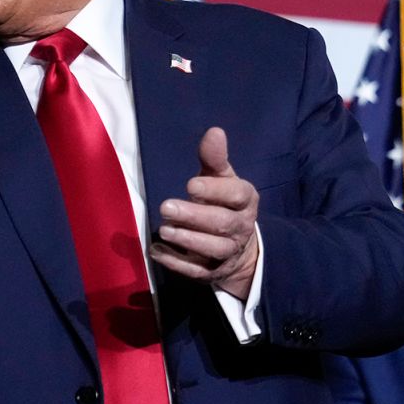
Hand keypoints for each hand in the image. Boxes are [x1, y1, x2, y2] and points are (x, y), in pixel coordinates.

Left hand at [149, 127, 259, 299]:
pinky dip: (176, 263)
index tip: (190, 185)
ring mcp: (228, 253)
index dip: (215, 191)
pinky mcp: (213, 272)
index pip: (237, 195)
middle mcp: (241, 228)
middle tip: (166, 207)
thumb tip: (214, 131)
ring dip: (187, 240)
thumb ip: (215, 158)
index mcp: (246, 201)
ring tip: (164, 230)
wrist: (238, 246)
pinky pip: (197, 271)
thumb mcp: (222, 178)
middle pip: (222, 224)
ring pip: (213, 249)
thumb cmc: (223, 202)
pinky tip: (157, 251)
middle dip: (194, 216)